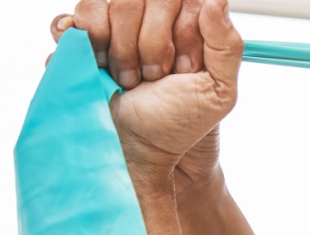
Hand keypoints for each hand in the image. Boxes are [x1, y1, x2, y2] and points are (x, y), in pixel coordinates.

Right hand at [50, 0, 240, 183]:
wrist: (133, 145)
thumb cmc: (177, 122)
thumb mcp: (218, 91)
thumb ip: (227, 46)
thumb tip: (216, 0)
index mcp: (189, 24)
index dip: (181, 33)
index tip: (182, 69)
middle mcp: (153, 16)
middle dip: (150, 45)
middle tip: (154, 77)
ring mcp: (118, 21)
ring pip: (114, 3)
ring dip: (121, 49)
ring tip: (128, 78)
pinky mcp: (85, 31)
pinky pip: (82, 12)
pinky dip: (89, 38)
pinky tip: (99, 64)